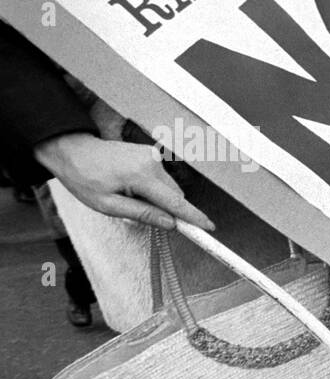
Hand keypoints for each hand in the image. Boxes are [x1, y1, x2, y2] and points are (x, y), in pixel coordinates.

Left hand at [34, 133, 214, 231]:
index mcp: (141, 176)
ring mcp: (151, 156)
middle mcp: (152, 162)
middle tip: (144, 216)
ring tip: (127, 195)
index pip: (175, 202)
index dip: (193, 217)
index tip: (209, 228)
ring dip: (157, 198)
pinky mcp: (149, 154)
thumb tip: (171, 224)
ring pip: (168, 188)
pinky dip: (152, 188)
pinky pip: (160, 178)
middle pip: (175, 195)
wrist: (72, 150)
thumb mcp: (107, 205)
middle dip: (167, 209)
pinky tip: (130, 186)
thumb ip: (142, 214)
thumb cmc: (85, 179)